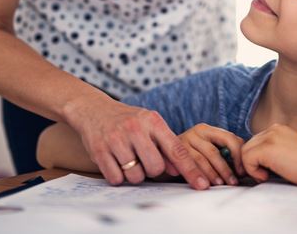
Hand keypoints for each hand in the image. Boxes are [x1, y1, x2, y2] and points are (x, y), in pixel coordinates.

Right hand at [62, 95, 209, 189]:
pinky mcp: (100, 150)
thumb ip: (165, 145)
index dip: (191, 170)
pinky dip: (117, 175)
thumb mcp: (150, 126)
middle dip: (152, 170)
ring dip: (133, 173)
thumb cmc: (128, 121)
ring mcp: (117, 139)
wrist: (94, 109)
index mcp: (153, 121)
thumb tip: (177, 169)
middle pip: (156, 168)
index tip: (202, 185)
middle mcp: (135, 128)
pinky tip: (114, 161)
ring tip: (127, 158)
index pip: (177, 150)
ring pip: (136, 176)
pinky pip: (116, 178)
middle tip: (143, 158)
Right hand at [179, 123, 244, 185]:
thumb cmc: (192, 153)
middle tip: (232, 182)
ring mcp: (183, 142)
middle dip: (225, 169)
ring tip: (219, 184)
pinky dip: (198, 176)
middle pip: (214, 152)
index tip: (241, 171)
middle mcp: (195, 133)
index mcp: (208, 129)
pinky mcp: (173, 153)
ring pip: (200, 160)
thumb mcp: (207, 147)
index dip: (237, 155)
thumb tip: (242, 169)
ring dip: (212, 175)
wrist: (164, 152)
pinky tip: (204, 184)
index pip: (228, 138)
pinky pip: (188, 166)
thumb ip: (223, 152)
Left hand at [241, 124, 296, 186]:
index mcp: (278, 130)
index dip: (256, 159)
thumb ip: (274, 153)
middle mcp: (272, 130)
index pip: (255, 142)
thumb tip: (256, 165)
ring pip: (244, 152)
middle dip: (250, 163)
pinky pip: (246, 158)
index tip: (265, 172)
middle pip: (247, 146)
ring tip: (266, 176)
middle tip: (263, 176)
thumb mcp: (289, 154)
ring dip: (250, 167)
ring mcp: (269, 137)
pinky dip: (253, 171)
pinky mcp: (267, 148)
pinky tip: (267, 177)